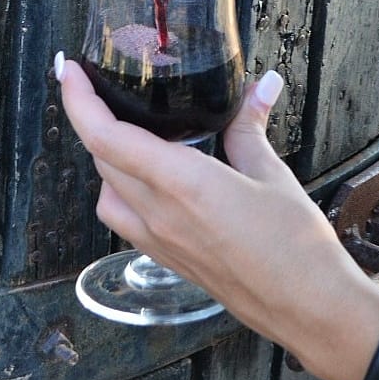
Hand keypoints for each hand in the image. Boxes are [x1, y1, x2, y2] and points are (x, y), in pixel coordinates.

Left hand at [56, 57, 378, 379]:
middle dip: (92, 118)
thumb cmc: (295, 246)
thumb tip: (259, 85)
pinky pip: (124, 219)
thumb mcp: (273, 174)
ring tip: (127, 130)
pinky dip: (122, 190)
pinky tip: (150, 177)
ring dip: (106, 157)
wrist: (306, 307)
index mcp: (183, 184)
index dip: (80, 101)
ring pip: (106, 191)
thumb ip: (252, 127)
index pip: (107, 137)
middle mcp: (160, 215)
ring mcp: (159, 241)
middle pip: (101, 159)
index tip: (71, 72)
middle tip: (101, 87)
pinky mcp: (167, 259)